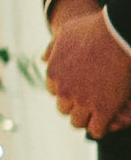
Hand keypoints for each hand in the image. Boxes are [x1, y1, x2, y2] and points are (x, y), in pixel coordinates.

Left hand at [48, 0, 130, 137]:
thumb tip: (42, 59)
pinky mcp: (104, 110)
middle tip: (90, 100)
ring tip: (98, 112)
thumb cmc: (94, 29)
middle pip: (64, 108)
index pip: (54, 91)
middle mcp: (65, 91)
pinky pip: (96, 130)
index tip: (79, 86)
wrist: (117, 35)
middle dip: (75, 105)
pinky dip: (100, 128)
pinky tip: (108, 120)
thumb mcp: (66, 33)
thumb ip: (52, 47)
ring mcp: (84, 102)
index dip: (67, 89)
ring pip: (77, 122)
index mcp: (53, 74)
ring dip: (86, 118)